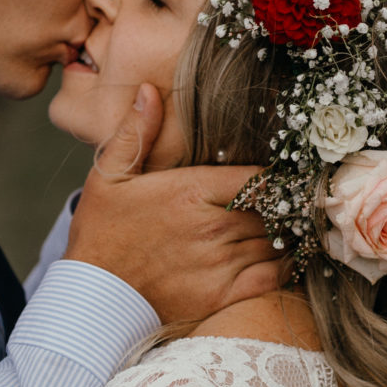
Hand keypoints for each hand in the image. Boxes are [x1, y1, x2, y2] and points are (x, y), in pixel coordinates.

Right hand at [65, 85, 287, 323]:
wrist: (94, 295)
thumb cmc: (101, 233)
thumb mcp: (108, 175)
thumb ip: (134, 132)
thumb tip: (149, 90)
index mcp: (192, 191)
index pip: (258, 177)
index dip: (275, 177)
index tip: (281, 178)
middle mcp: (213, 225)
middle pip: (272, 208)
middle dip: (283, 205)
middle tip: (291, 202)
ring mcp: (220, 262)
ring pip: (276, 240)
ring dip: (285, 233)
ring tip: (289, 227)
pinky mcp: (223, 295)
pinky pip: (273, 276)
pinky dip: (287, 265)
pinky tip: (285, 256)